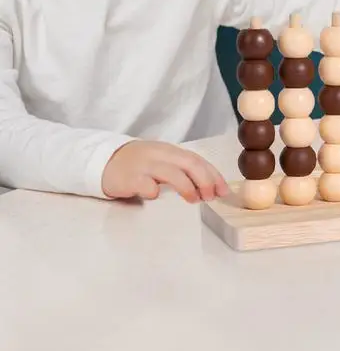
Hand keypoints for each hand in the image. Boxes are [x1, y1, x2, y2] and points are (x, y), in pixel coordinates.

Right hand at [102, 140, 228, 202]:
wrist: (104, 161)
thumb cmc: (140, 165)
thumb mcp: (163, 162)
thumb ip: (182, 170)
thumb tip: (209, 187)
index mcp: (171, 151)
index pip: (198, 160)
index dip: (213, 175)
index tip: (224, 190)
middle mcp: (161, 154)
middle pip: (189, 163)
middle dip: (205, 180)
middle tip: (211, 196)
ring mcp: (145, 165)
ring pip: (171, 172)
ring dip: (187, 186)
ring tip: (194, 199)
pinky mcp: (129, 177)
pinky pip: (144, 184)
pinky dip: (153, 190)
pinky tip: (156, 196)